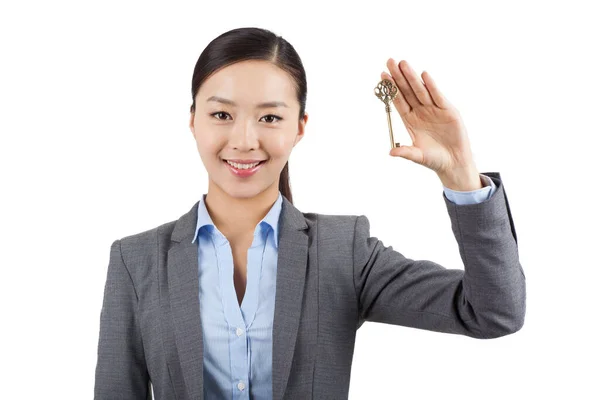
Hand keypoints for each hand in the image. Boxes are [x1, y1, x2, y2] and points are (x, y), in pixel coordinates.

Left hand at [382, 58, 478, 183]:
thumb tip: (391, 152)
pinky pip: (437, 96)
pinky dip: (431, 86)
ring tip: (403, 63)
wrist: (454, 163)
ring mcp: (434, 109)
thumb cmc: (434, 160)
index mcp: (410, 120)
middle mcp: (420, 112)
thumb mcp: (418, 156)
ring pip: (420, 90)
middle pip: (407, 91)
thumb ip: (405, 152)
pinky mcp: (448, 110)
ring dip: (412, 77)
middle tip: (390, 61)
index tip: (382, 76)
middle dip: (398, 76)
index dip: (390, 89)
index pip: (398, 101)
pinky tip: (424, 75)